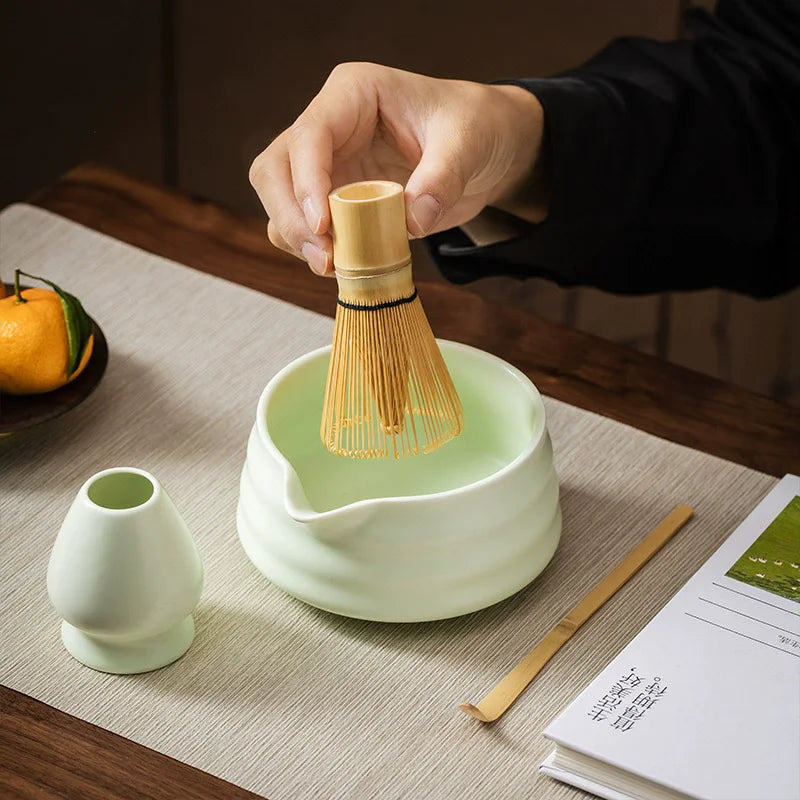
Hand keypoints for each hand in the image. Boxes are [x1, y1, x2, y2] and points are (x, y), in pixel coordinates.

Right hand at [249, 62, 547, 274]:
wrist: (486, 149)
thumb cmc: (474, 127)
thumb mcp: (468, 143)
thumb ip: (443, 178)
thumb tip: (412, 220)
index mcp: (353, 94)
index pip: (310, 135)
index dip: (307, 181)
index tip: (322, 224)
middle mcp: (329, 128)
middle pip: (275, 169)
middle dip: (290, 215)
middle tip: (322, 256)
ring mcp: (327, 165)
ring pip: (279, 200)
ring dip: (295, 237)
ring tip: (331, 265)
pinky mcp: (334, 200)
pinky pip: (305, 226)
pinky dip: (313, 249)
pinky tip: (340, 265)